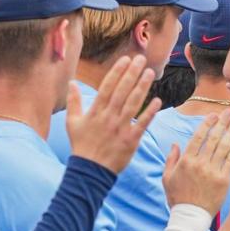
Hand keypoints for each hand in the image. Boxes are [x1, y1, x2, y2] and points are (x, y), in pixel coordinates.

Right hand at [68, 55, 161, 172]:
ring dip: (142, 87)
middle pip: (122, 91)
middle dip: (132, 73)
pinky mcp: (130, 140)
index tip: (126, 59)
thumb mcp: (72, 122)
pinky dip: (150, 112)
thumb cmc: (81, 145)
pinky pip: (142, 124)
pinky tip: (157, 100)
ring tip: (150, 73)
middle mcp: (108, 117)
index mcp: (95, 111)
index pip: (108, 87)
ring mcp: (120, 128)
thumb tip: (72, 82)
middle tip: (141, 59)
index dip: (117, 72)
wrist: (90, 170)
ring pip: (133, 104)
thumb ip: (73, 101)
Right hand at [162, 110, 229, 214]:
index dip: (207, 123)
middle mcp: (200, 164)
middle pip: (213, 138)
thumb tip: (175, 144)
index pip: (198, 137)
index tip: (214, 114)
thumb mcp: (167, 178)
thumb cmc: (177, 197)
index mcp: (186, 161)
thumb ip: (170, 159)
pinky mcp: (223, 180)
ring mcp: (212, 172)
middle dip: (222, 123)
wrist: (190, 216)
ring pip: (224, 147)